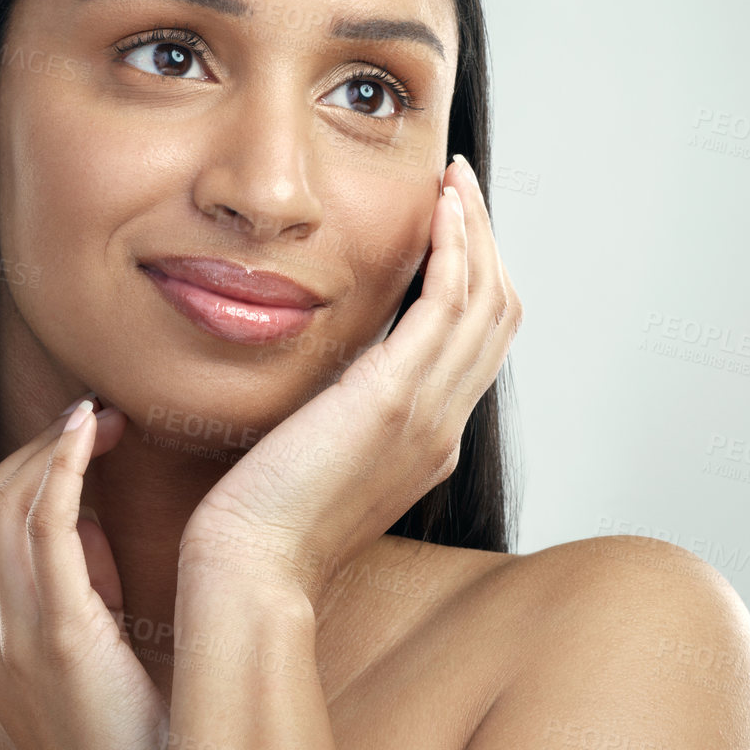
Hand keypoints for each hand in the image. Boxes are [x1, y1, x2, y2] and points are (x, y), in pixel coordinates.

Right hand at [0, 396, 169, 749]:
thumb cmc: (130, 749)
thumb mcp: (86, 657)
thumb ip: (74, 586)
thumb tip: (85, 514)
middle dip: (25, 451)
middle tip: (82, 419)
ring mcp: (13, 638)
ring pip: (7, 511)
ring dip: (51, 449)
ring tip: (97, 419)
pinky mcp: (60, 637)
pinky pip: (48, 528)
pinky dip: (63, 469)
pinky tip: (87, 433)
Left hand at [178, 153, 522, 602]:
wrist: (252, 568)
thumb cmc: (263, 523)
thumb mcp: (318, 460)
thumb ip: (342, 418)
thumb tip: (332, 380)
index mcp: (428, 444)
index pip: (475, 348)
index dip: (474, 281)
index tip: (450, 230)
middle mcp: (443, 427)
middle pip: (496, 317)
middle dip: (486, 244)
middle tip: (460, 188)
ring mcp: (429, 415)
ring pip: (486, 302)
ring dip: (476, 232)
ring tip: (454, 181)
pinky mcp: (395, 398)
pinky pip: (449, 305)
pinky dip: (456, 250)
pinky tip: (440, 210)